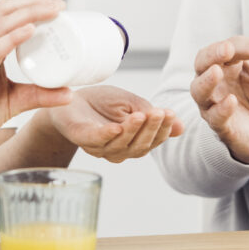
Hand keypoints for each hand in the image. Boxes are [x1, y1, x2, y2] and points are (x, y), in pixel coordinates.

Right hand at [0, 0, 73, 150]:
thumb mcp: (14, 101)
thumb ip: (39, 95)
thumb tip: (70, 94)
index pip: (6, 13)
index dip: (30, 4)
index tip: (57, 6)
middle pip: (5, 10)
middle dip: (34, 2)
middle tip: (60, 5)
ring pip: (2, 22)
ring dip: (29, 13)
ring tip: (53, 11)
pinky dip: (13, 36)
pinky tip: (30, 30)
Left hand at [47, 85, 182, 162]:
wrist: (69, 99)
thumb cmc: (101, 103)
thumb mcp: (131, 104)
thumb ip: (151, 115)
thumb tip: (180, 127)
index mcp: (131, 142)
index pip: (152, 141)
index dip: (162, 130)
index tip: (170, 114)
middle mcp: (116, 149)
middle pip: (139, 147)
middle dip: (152, 130)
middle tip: (160, 113)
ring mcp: (98, 146)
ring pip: (120, 146)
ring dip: (133, 131)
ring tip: (142, 114)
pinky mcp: (80, 136)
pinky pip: (95, 140)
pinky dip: (107, 135)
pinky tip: (117, 127)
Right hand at [190, 37, 248, 164]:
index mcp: (230, 63)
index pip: (234, 47)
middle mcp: (216, 80)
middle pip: (203, 61)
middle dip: (213, 53)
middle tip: (227, 48)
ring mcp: (213, 102)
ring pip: (199, 89)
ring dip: (206, 80)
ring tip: (217, 72)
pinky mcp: (219, 124)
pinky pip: (214, 116)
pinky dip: (221, 108)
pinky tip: (231, 101)